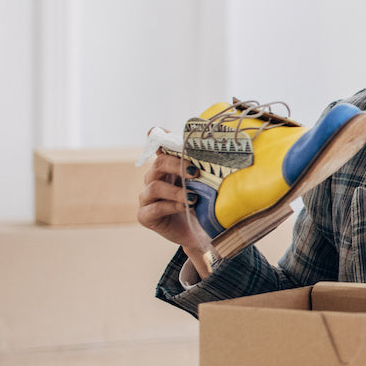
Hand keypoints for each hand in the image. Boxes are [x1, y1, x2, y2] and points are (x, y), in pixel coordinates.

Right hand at [138, 150, 214, 276]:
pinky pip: (154, 208)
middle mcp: (153, 180)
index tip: (159, 131)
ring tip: (193, 197)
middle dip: (176, 165)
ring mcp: (146, 199)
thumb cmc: (202, 207)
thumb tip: (220, 151)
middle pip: (158, 165)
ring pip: (154, 187)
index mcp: (167, 170)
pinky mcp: (145, 216)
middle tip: (195, 172)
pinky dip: (171, 206)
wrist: (199, 234)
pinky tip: (185, 207)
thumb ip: (205, 170)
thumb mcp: (205, 186)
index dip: (159, 139)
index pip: (160, 149)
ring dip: (175, 191)